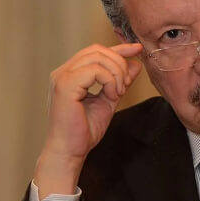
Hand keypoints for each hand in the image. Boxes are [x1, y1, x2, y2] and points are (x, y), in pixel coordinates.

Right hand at [34, 42, 143, 197]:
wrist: (70, 152)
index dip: (118, 48)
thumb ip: (120, 82)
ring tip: (117, 93)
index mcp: (70, 74)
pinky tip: (111, 95)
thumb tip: (135, 64)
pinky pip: (95, 70)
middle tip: (124, 86)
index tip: (137, 49)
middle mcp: (63, 72)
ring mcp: (62, 77)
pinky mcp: (65, 85)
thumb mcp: (109, 101)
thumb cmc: (84, 131)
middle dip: (119, 64)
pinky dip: (109, 80)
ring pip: (97, 57)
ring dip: (116, 74)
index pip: (95, 51)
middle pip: (98, 50)